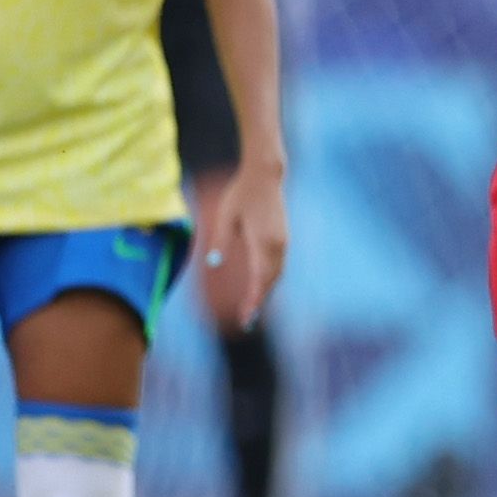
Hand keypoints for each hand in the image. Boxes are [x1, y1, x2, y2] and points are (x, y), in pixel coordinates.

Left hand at [203, 162, 289, 325]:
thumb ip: (220, 241)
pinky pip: (278, 265)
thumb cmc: (241, 194)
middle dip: (259, 301)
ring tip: (252, 306)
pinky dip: (270, 279)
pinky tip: (260, 284)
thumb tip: (213, 264)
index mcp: (263, 242)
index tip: (246, 318)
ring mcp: (283, 241)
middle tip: (246, 320)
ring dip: (265, 291)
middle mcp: (278, 245)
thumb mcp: (226, 217)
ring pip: (277, 274)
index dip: (253, 300)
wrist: (265, 176)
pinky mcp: (283, 238)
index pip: (260, 279)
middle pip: (270, 281)